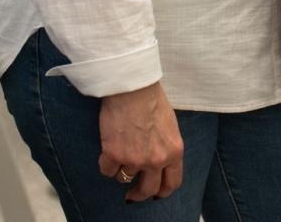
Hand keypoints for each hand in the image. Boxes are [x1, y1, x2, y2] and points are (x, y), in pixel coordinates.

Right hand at [97, 82, 183, 201]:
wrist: (132, 87)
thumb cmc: (152, 99)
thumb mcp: (170, 126)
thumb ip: (166, 146)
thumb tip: (160, 161)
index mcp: (174, 152)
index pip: (172, 183)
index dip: (162, 191)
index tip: (155, 194)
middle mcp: (156, 160)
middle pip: (147, 190)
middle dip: (139, 194)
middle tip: (132, 194)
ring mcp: (134, 160)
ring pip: (124, 177)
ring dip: (121, 169)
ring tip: (119, 151)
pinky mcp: (114, 155)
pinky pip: (107, 170)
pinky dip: (106, 163)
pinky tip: (107, 149)